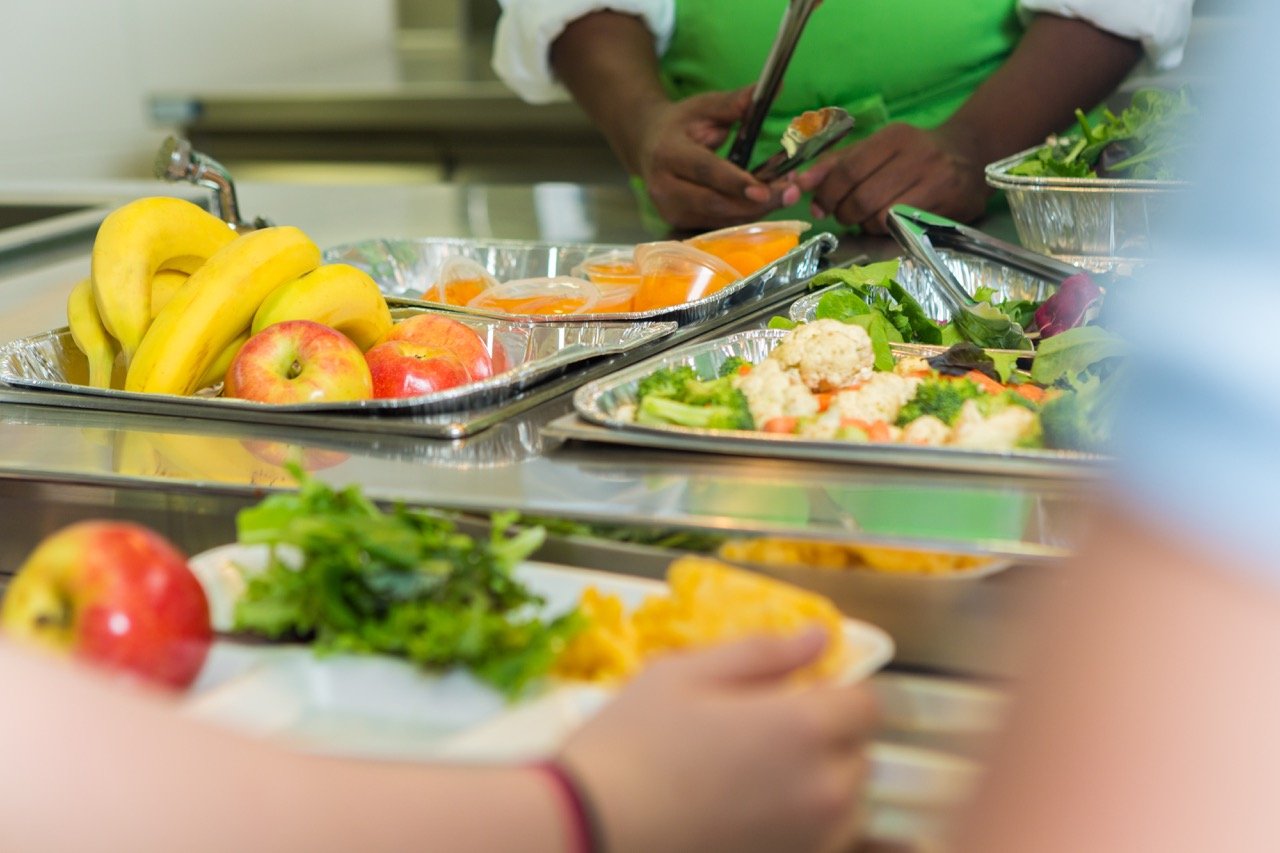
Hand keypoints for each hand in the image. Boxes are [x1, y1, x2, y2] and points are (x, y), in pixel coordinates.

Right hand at [560, 630, 876, 852]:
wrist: (588, 830)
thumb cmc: (630, 746)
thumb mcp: (686, 674)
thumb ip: (763, 652)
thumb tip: (818, 636)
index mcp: (806, 728)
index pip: (866, 704)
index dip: (834, 691)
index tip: (794, 692)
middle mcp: (824, 790)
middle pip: (857, 754)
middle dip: (824, 737)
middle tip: (759, 732)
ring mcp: (810, 840)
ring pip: (842, 804)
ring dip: (815, 784)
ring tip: (748, 777)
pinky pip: (817, 840)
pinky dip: (796, 824)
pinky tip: (741, 811)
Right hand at [633, 88, 799, 230]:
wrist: (647, 145)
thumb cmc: (681, 124)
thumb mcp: (704, 106)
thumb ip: (736, 103)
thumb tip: (776, 88)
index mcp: (669, 154)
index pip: (705, 171)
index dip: (735, 182)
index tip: (764, 190)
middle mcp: (664, 187)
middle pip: (714, 203)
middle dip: (755, 203)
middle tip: (791, 193)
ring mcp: (670, 209)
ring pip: (720, 219)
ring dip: (756, 211)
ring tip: (787, 194)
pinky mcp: (679, 222)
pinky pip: (718, 225)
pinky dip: (746, 216)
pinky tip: (768, 202)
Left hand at [795, 122, 991, 233]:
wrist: (971, 154)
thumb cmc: (913, 153)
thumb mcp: (876, 148)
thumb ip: (836, 164)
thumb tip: (798, 184)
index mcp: (894, 137)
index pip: (847, 170)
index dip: (825, 194)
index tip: (818, 206)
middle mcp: (916, 154)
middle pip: (860, 197)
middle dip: (843, 213)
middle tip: (844, 215)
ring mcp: (935, 179)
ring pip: (879, 216)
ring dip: (864, 225)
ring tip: (867, 218)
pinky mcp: (948, 204)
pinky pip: (901, 227)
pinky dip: (885, 230)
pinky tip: (887, 223)